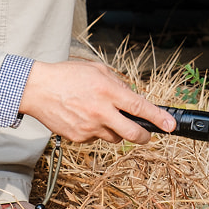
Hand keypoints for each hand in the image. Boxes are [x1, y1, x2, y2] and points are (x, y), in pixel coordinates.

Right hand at [18, 59, 175, 143]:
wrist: (37, 89)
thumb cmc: (67, 75)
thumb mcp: (96, 70)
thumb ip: (117, 84)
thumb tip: (132, 98)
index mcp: (107, 91)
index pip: (139, 107)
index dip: (158, 118)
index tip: (171, 125)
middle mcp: (101, 111)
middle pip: (133, 133)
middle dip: (145, 136)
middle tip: (147, 134)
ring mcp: (89, 127)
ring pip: (115, 138)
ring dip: (116, 130)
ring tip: (102, 115)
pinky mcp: (78, 138)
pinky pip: (96, 138)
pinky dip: (96, 130)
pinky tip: (84, 117)